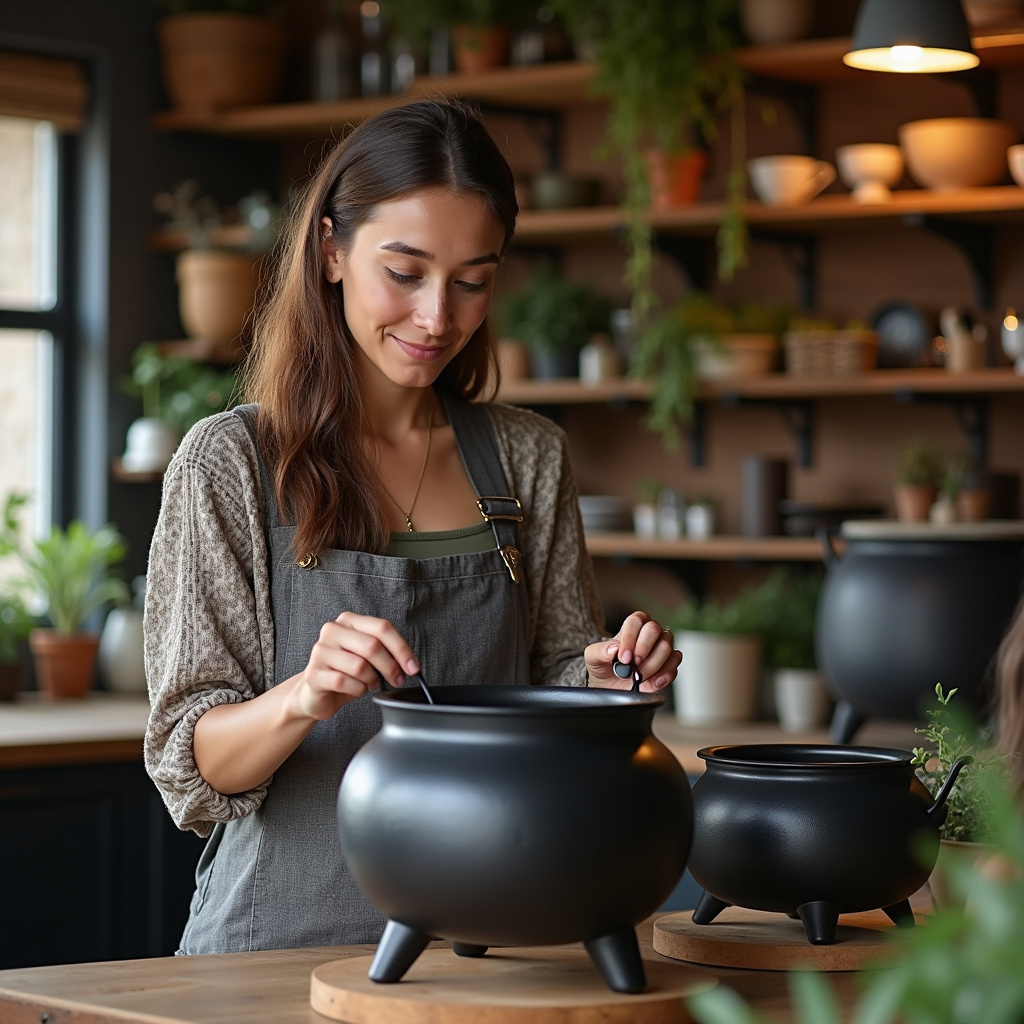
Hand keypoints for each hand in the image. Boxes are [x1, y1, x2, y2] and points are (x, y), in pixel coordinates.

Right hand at [289, 611, 419, 720]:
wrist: (316, 693)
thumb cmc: (346, 672)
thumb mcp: (367, 656)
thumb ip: (385, 651)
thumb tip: (410, 664)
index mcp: (349, 620)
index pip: (382, 627)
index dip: (402, 649)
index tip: (413, 667)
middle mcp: (332, 630)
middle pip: (372, 646)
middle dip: (390, 667)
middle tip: (397, 680)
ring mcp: (320, 650)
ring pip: (359, 666)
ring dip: (372, 680)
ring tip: (371, 684)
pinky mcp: (313, 673)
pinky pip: (344, 682)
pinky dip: (358, 690)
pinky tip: (357, 689)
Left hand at [585, 610, 680, 692]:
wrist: (609, 686)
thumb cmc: (603, 667)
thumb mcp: (593, 657)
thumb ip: (600, 650)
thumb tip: (614, 649)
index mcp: (631, 627)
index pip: (636, 621)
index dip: (631, 638)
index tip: (623, 657)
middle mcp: (649, 634)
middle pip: (654, 629)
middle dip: (643, 649)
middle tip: (633, 665)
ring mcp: (661, 648)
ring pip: (666, 647)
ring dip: (652, 665)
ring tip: (639, 677)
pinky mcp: (669, 664)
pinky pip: (674, 664)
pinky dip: (665, 674)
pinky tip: (652, 682)